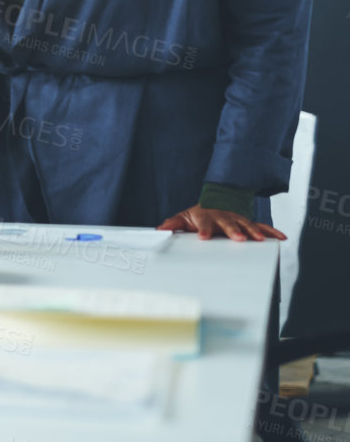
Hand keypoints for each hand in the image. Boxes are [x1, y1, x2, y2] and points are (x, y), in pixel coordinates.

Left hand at [158, 206, 285, 241]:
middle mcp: (224, 218)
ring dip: (254, 232)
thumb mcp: (184, 217)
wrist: (217, 201)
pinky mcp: (249, 224)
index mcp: (207, 217)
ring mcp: (238, 220)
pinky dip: (272, 232)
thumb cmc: (199, 214)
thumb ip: (173, 224)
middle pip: (229, 225)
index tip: (202, 237)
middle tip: (238, 238)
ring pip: (247, 225)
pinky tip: (282, 238)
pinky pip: (262, 227)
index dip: (203, 230)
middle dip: (233, 231)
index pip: (204, 224)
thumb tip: (159, 229)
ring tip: (260, 240)